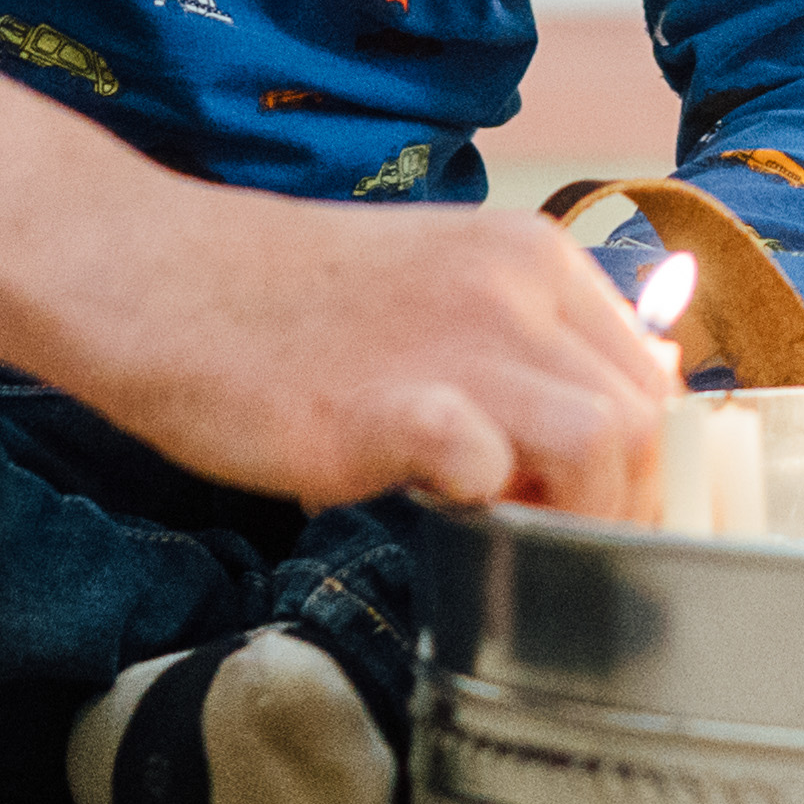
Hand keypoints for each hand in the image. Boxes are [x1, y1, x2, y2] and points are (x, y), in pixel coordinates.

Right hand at [79, 193, 667, 513]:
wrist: (151, 275)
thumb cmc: (280, 303)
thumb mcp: (431, 290)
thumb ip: (521, 345)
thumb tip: (609, 428)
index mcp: (531, 256)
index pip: (652, 375)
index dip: (644, 462)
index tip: (609, 514)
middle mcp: (513, 286)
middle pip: (645, 419)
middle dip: (625, 506)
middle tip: (566, 548)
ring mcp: (455, 341)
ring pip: (605, 444)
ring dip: (577, 517)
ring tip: (516, 541)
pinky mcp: (388, 404)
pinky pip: (489, 469)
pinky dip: (481, 512)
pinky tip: (436, 513)